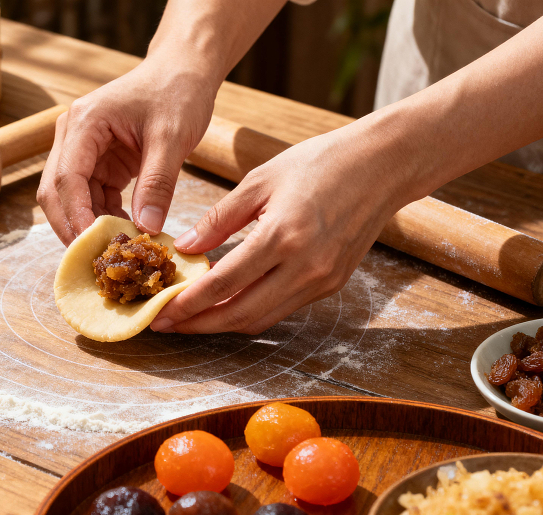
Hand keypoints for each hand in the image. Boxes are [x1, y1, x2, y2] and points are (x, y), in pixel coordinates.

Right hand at [37, 58, 218, 243]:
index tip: (93, 245)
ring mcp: (82, 151)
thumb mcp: (173, 137)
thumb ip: (158, 183)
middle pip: (56, 192)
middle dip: (73, 227)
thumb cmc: (177, 92)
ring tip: (117, 251)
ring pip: (72, 200)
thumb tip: (146, 228)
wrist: (183, 71)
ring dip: (90, 227)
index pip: (65, 177)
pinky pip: (92, 199)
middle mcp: (73, 136)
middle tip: (99, 259)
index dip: (76, 215)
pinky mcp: (97, 163)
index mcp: (84, 122)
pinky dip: (105, 219)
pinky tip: (127, 234)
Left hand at [150, 122, 420, 334]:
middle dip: (198, 324)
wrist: (383, 164)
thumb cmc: (320, 163)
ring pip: (261, 319)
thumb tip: (184, 247)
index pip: (224, 282)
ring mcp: (322, 280)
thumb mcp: (260, 181)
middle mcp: (305, 266)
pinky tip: (226, 302)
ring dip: (222, 323)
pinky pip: (282, 309)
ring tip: (190, 318)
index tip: (160, 311)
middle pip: (240, 313)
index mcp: (282, 235)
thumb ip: (219, 219)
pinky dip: (250, 311)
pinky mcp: (332, 284)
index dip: (188, 302)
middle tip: (166, 323)